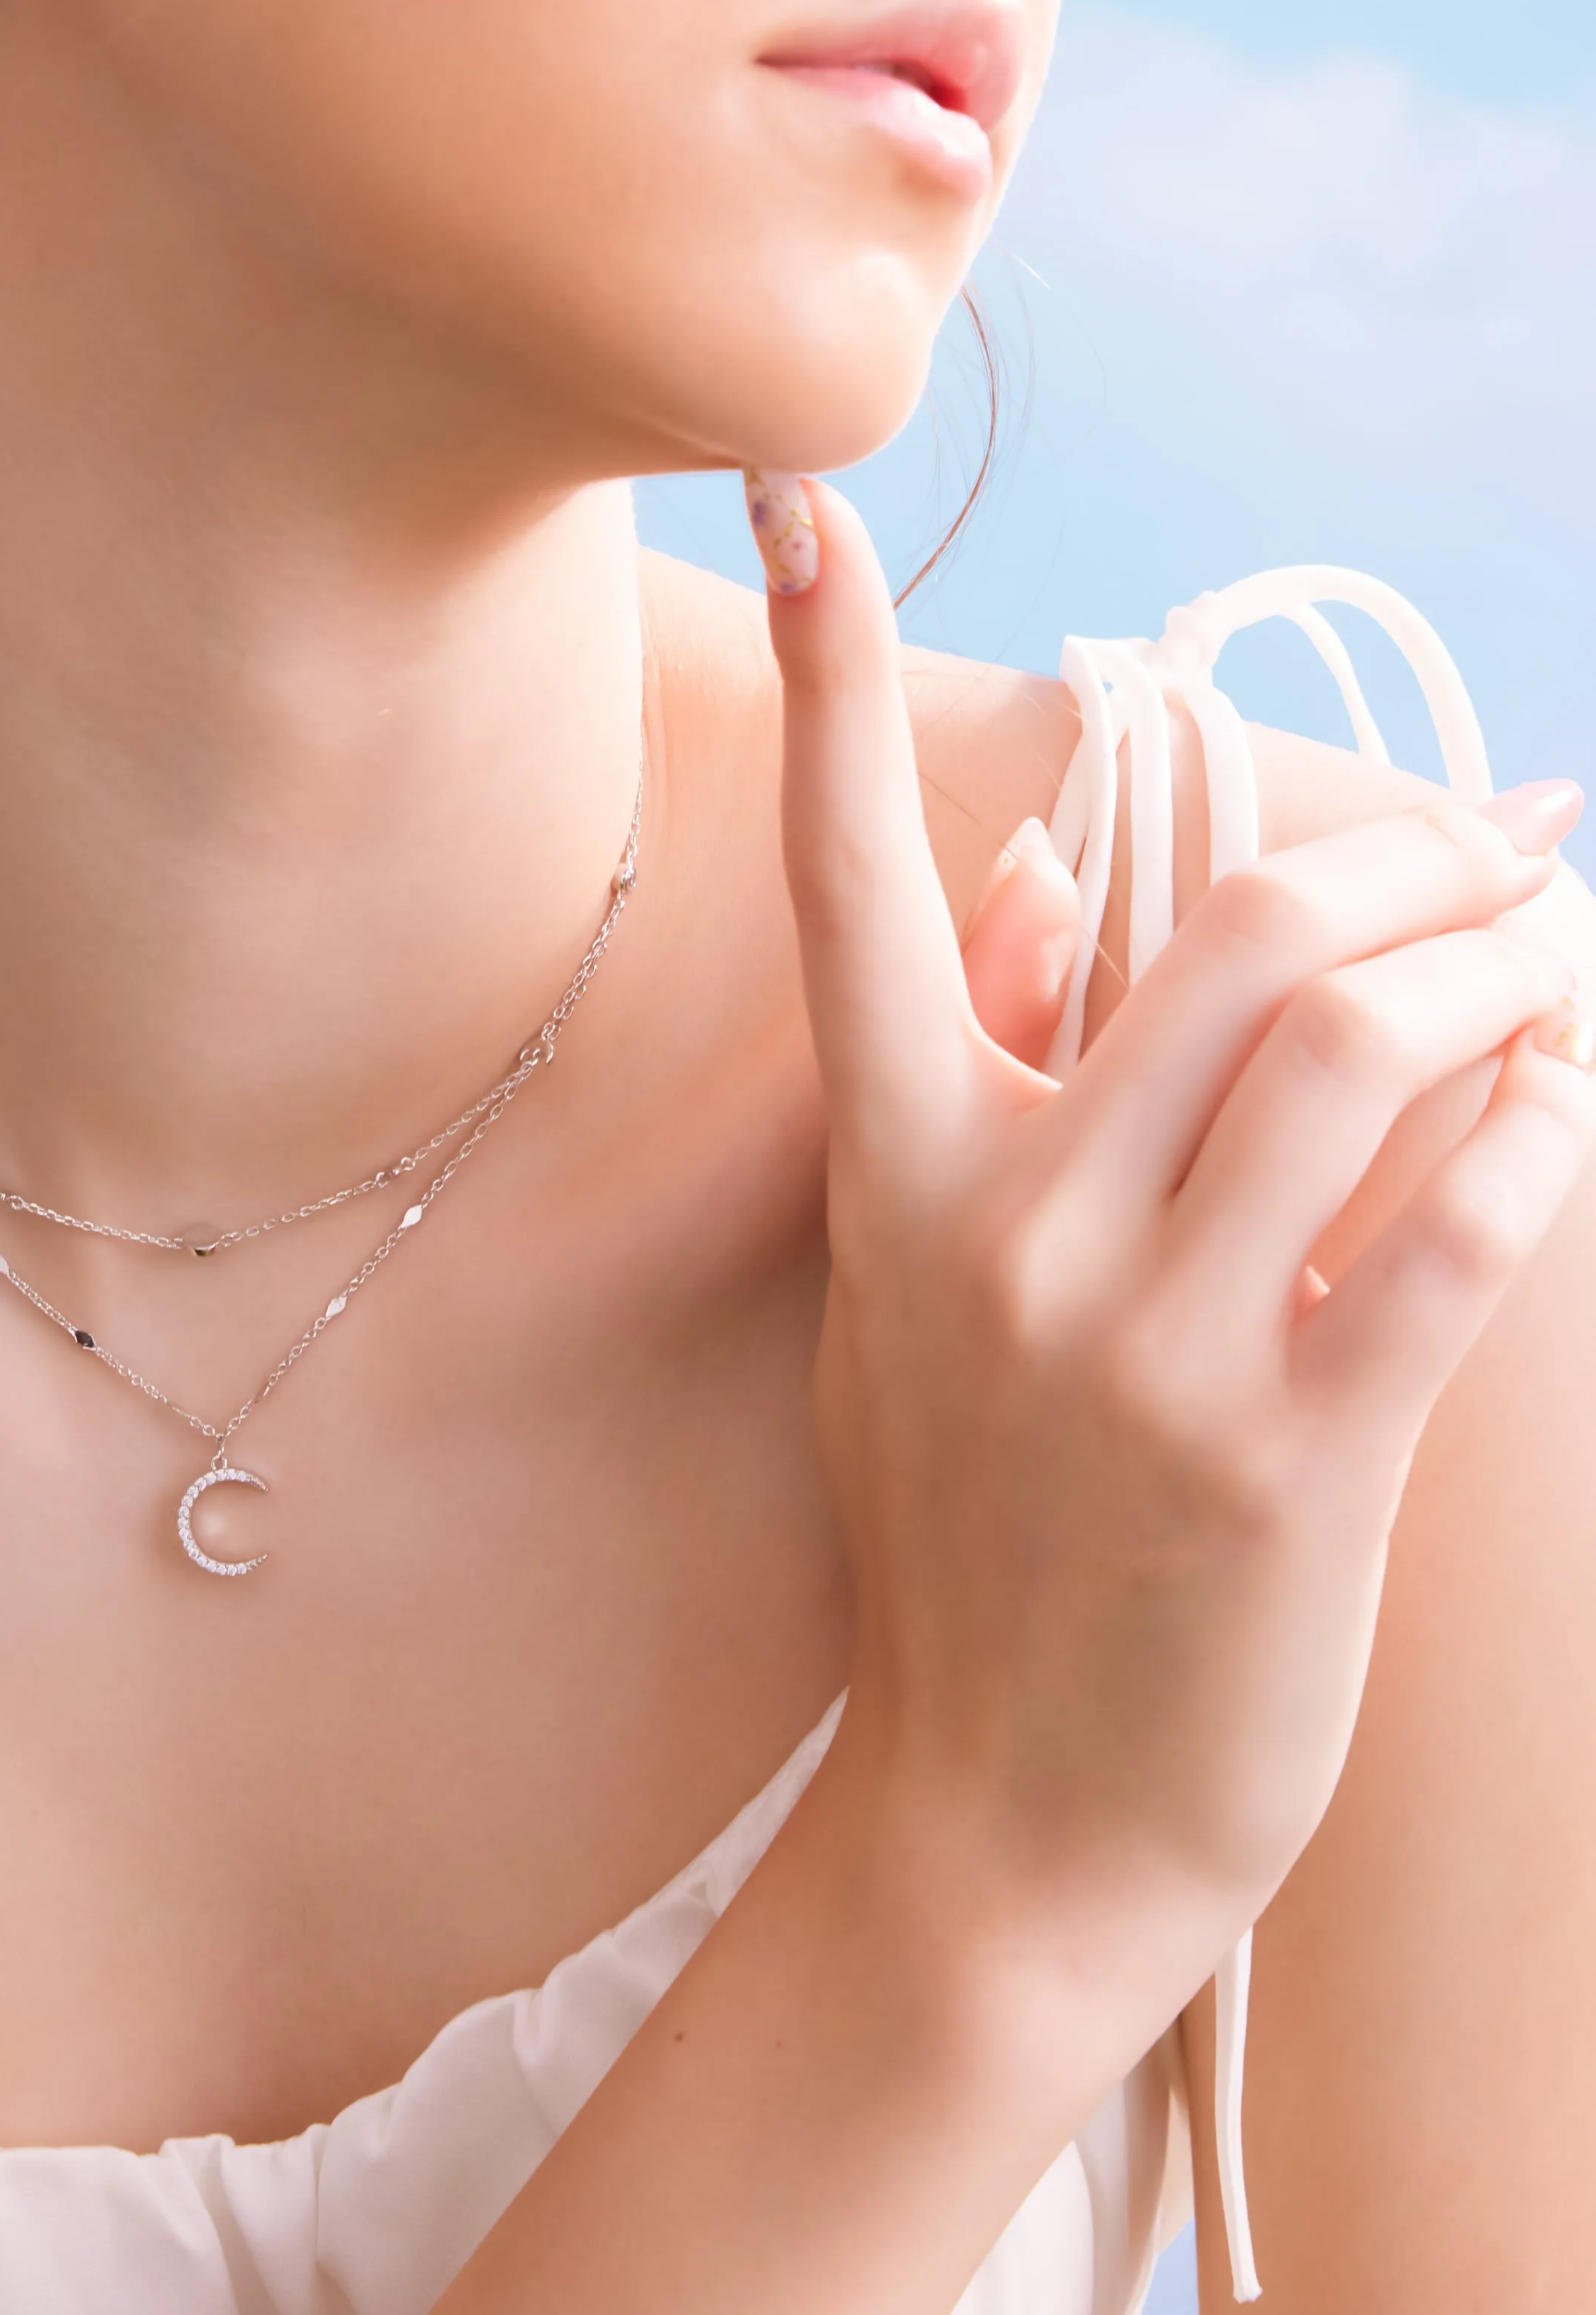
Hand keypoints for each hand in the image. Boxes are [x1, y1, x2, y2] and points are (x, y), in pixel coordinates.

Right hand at [752, 472, 1595, 2036]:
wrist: (1005, 1827)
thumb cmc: (967, 1539)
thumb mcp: (910, 1294)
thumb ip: (971, 1065)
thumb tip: (1012, 854)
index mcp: (896, 1171)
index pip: (847, 874)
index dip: (833, 675)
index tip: (794, 487)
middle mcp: (1007, 1233)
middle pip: (1236, 934)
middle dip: (1405, 862)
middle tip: (1500, 852)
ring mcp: (1141, 1352)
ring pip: (1363, 1050)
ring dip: (1502, 972)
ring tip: (1556, 960)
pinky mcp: (1289, 1463)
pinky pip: (1453, 1228)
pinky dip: (1538, 1131)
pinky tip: (1560, 1099)